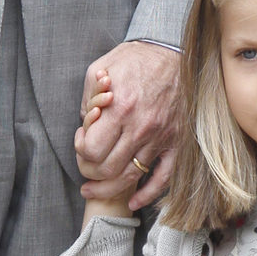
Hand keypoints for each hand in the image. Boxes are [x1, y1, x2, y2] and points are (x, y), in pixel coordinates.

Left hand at [75, 41, 180, 211]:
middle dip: (89, 171)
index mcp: (120, 108)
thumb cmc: (137, 59)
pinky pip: (162, 179)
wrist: (175, 53)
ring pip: (129, 178)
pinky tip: (132, 202)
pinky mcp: (175, 145)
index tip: (82, 139)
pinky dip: (146, 195)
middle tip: (85, 166)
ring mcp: (160, 139)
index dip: (81, 149)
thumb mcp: (101, 67)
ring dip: (107, 189)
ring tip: (93, 190)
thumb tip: (85, 124)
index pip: (91, 150)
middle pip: (107, 169)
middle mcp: (140, 128)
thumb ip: (89, 98)